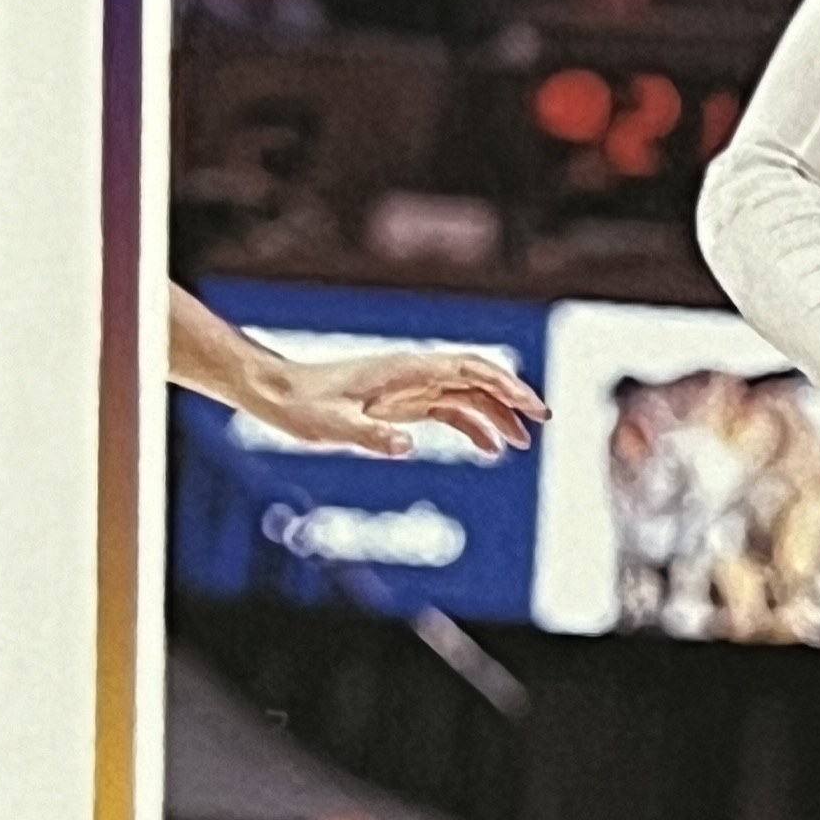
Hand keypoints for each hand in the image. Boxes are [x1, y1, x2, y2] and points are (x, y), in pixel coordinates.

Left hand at [254, 346, 549, 458]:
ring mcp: (410, 388)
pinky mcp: (402, 403)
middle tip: (542, 424)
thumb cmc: (302, 407)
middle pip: (477, 379)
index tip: (533, 409)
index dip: (507, 386)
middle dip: (512, 399)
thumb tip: (408, 445)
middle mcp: (414, 375)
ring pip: (467, 395)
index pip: (470, 370)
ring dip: (496, 416)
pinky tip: (488, 449)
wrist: (277, 394)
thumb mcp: (334, 426)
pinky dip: (473, 426)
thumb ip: (372, 436)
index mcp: (406, 372)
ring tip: (519, 445)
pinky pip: (448, 410)